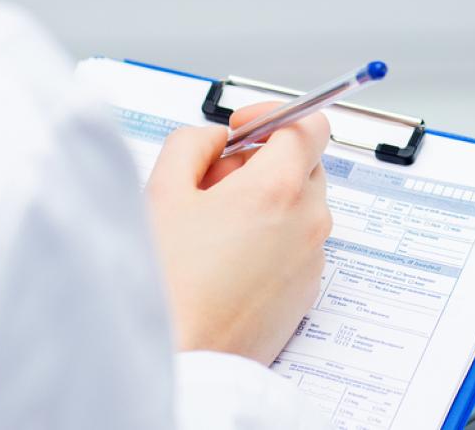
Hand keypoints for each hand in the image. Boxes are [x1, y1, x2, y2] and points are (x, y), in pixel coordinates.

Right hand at [146, 103, 333, 364]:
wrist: (179, 358)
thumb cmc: (167, 283)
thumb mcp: (163, 190)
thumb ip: (193, 143)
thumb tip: (216, 139)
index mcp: (278, 189)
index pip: (309, 125)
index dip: (274, 117)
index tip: (244, 128)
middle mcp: (308, 222)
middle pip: (305, 164)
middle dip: (264, 160)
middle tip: (215, 180)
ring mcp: (312, 259)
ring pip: (300, 205)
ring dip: (266, 200)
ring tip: (213, 226)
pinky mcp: (306, 291)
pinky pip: (297, 244)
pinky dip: (271, 236)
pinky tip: (225, 258)